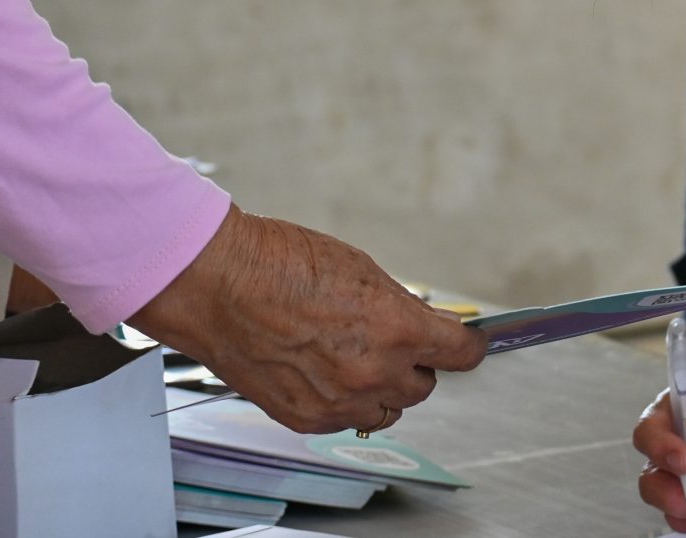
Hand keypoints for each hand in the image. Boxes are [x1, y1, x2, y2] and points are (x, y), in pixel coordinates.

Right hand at [130, 206, 487, 433]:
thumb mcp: (362, 271)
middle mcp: (374, 372)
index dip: (467, 347)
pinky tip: (324, 373)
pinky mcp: (307, 419)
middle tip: (393, 343)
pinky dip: (344, 403)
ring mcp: (340, 401)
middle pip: (424, 386)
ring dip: (382, 389)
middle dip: (415, 365)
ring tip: (355, 359)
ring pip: (387, 410)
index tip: (467, 345)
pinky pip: (346, 420)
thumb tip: (425, 327)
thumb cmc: (281, 265)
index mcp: (397, 329)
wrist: (218, 286)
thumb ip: (399, 308)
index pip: (460, 354)